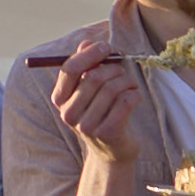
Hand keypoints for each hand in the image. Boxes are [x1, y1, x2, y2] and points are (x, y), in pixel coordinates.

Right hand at [26, 32, 161, 174]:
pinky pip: (125, 101)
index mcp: (59, 99)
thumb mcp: (87, 91)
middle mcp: (69, 114)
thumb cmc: (100, 113)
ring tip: (130, 84)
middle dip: (113, 68)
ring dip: (127, 81)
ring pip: (112, 88)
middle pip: (93, 77)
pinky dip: (134, 93)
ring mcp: (87, 126)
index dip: (89, 54)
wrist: (111, 152)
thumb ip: (85, 65)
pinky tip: (135, 96)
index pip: (69, 69)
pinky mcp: (108, 133)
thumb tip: (86, 43)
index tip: (106, 48)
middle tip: (122, 71)